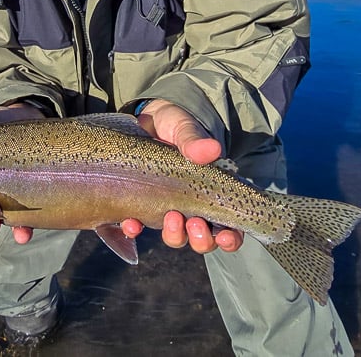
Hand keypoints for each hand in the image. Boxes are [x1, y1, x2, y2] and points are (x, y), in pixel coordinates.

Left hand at [125, 99, 244, 253]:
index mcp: (211, 195)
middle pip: (201, 240)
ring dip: (174, 235)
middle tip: (194, 222)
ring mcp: (165, 209)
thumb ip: (195, 141)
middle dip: (200, 239)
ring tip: (169, 218)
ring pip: (175, 237)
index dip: (229, 239)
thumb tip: (212, 149)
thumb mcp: (186, 129)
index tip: (224, 236)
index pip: (228, 229)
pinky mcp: (140, 205)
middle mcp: (191, 208)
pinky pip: (138, 227)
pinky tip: (131, 223)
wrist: (146, 119)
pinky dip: (134, 230)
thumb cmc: (176, 126)